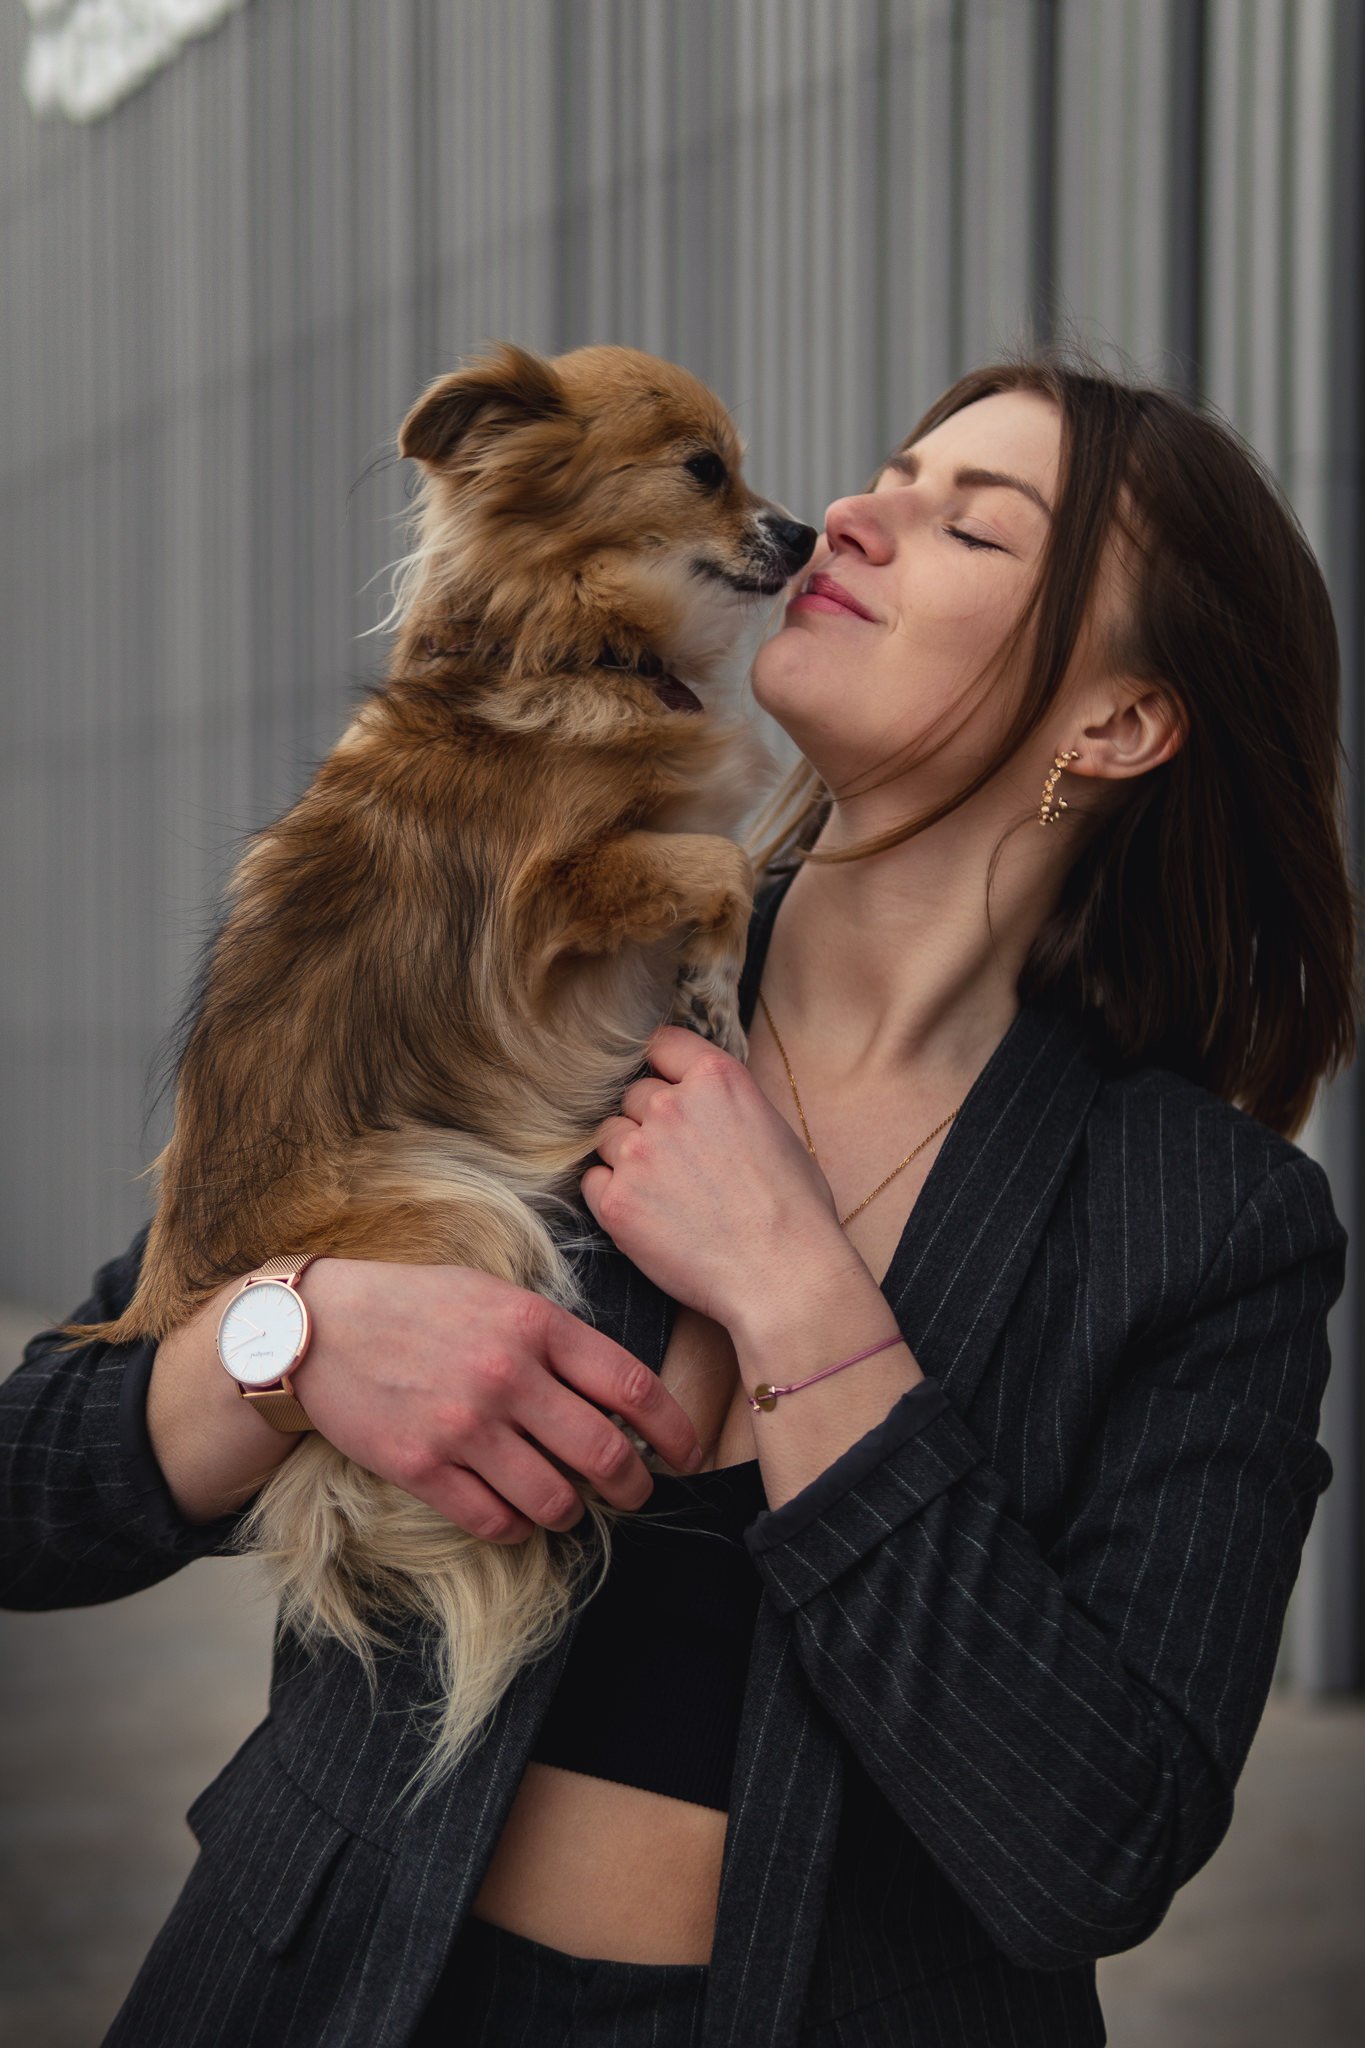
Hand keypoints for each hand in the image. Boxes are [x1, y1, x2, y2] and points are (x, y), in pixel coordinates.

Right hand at [290, 1259, 704, 1542]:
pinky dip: (516, 1528)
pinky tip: (514, 1515)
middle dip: (633, 1487)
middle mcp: (507, 1376)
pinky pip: (494, 1522)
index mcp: (535, 1325)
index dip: (674, 1431)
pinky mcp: (422, 1467)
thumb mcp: (497, 1295)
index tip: (690, 1454)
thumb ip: (557, 1338)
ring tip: (565, 1504)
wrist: (317, 1327)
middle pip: (604, 1455)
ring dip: (570, 1513)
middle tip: (635, 1494)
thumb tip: (617, 1396)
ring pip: (553, 1501)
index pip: (631, 1388)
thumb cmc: (416, 1305)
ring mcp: (464, 1426)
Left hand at [579, 1025, 855, 1330]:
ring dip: (627, 1156)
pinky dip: (612, 1194)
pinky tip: (648, 1214)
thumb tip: (698, 1098)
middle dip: (648, 1121)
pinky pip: (593, 1180)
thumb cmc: (794, 1208)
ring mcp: (638, 1153)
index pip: (661, 1043)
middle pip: (633, 1095)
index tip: (662, 1084)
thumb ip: (725, 1102)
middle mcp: (671, 1106)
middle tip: (675, 1159)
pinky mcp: (616, 1201)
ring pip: (608, 1136)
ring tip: (664, 1191)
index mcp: (717, 1078)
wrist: (783, 1274)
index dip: (660, 1067)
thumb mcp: (774, 1127)